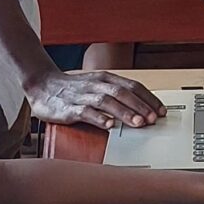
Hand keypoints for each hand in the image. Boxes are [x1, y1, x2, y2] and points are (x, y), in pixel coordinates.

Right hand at [26, 68, 166, 129]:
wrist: (42, 85)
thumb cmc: (73, 89)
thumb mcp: (97, 86)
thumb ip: (116, 95)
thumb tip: (141, 109)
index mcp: (106, 79)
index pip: (133, 86)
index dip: (149, 98)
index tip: (162, 111)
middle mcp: (96, 85)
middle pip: (123, 93)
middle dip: (140, 106)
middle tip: (154, 119)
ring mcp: (83, 96)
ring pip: (107, 102)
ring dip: (125, 112)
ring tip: (138, 123)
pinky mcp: (69, 108)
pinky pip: (86, 112)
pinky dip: (98, 118)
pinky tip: (109, 125)